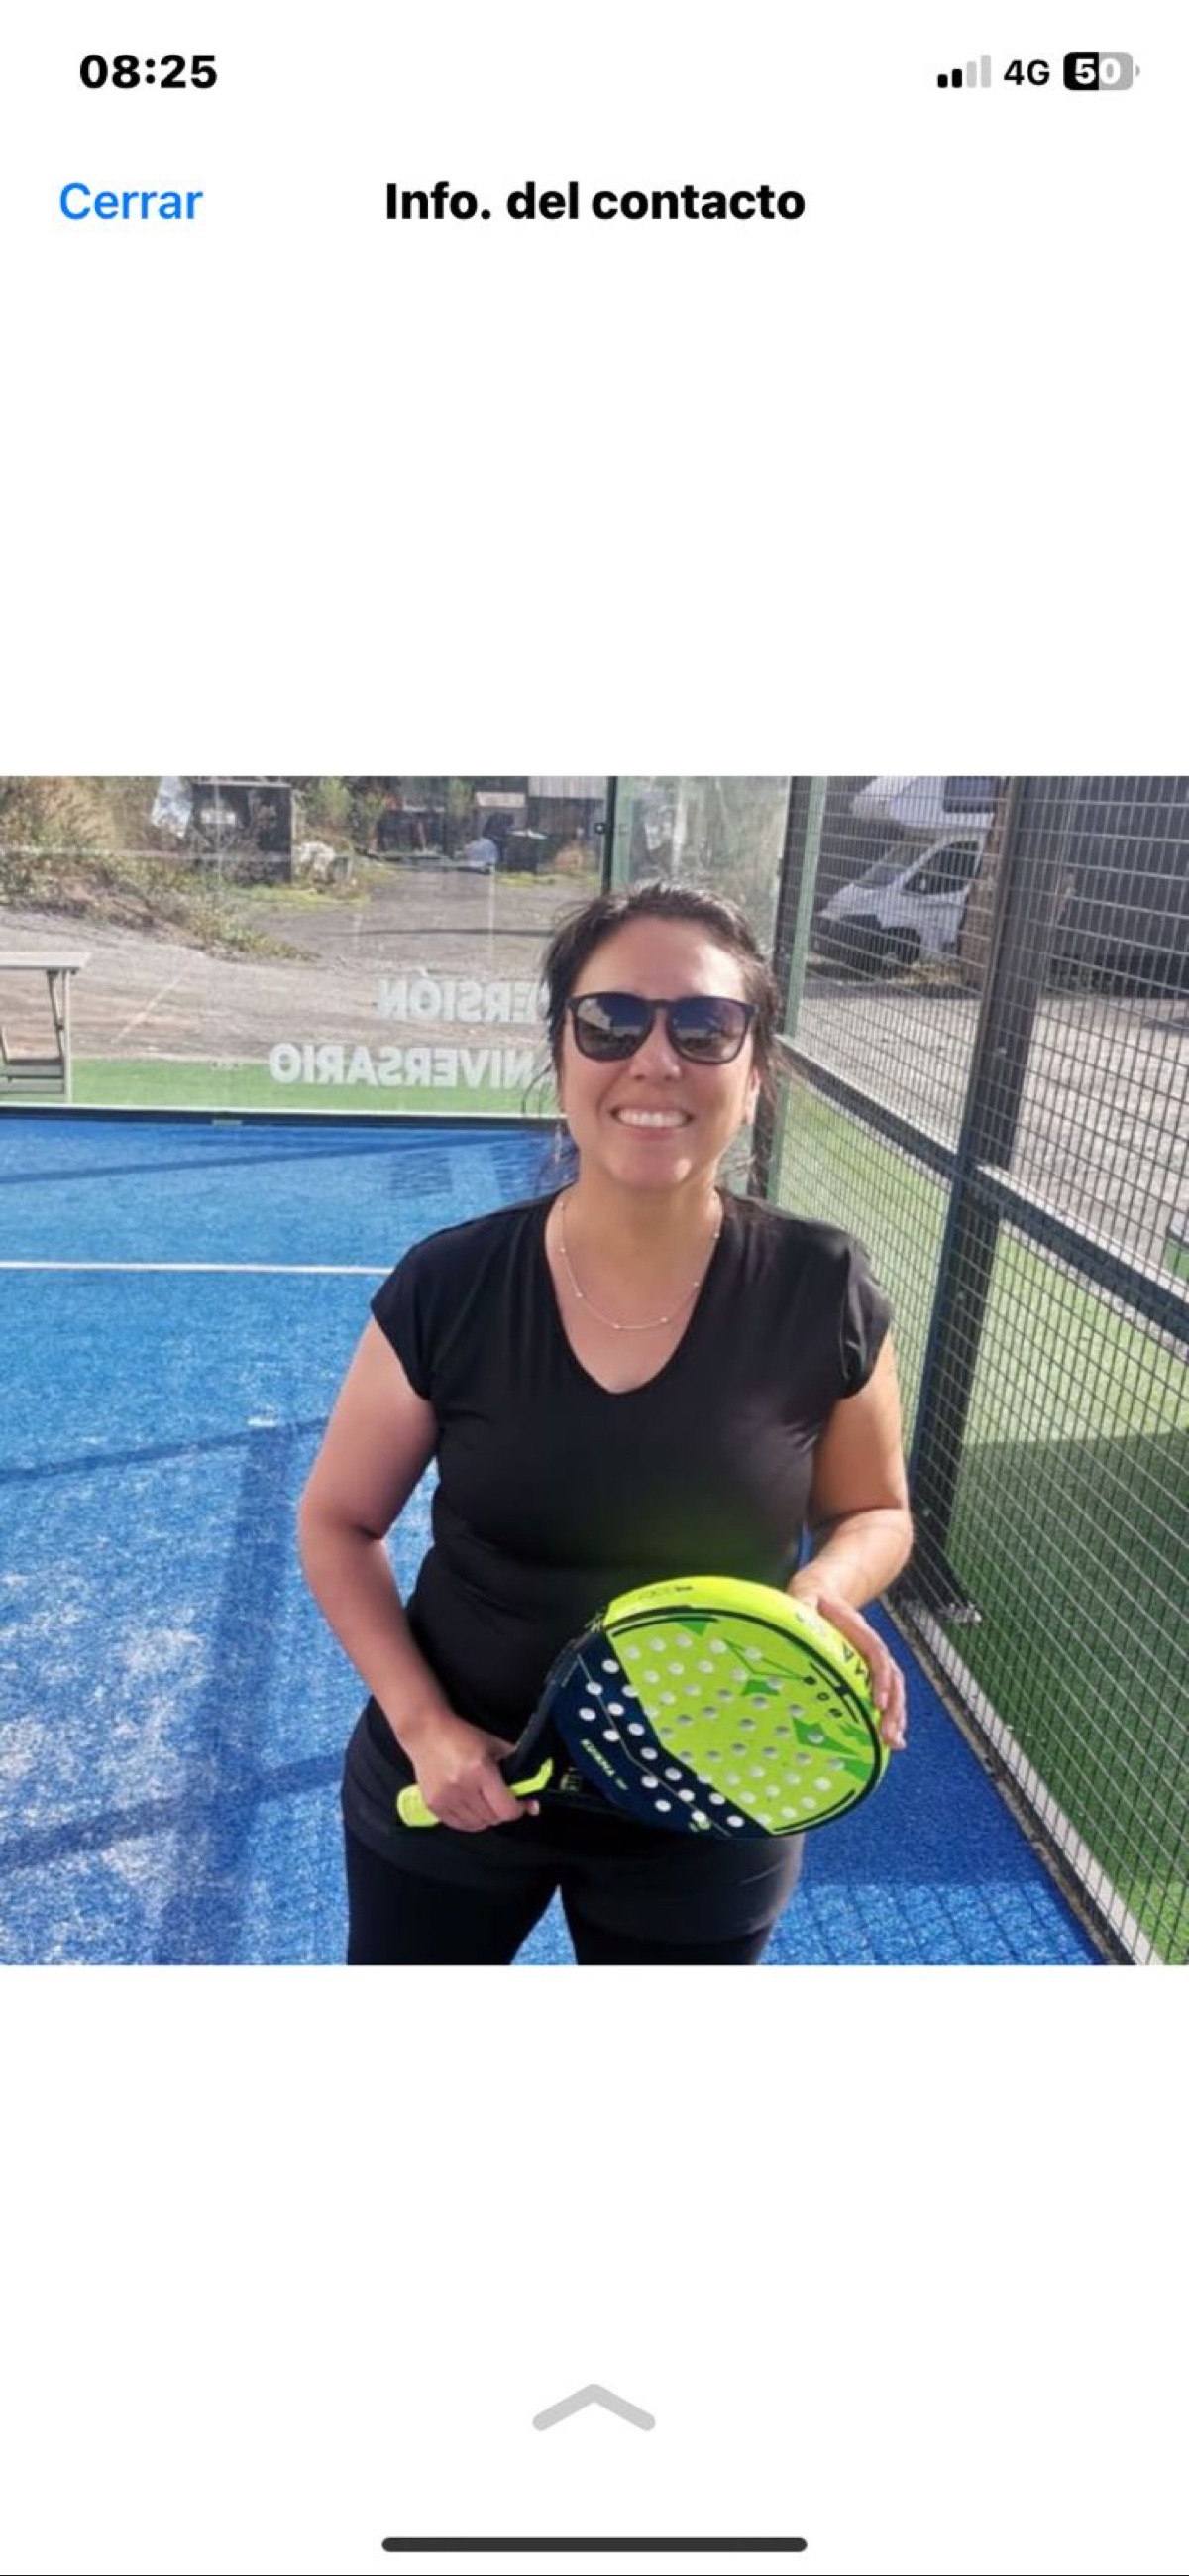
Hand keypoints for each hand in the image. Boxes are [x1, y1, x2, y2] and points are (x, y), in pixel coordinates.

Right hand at [408, 1711, 540, 1831]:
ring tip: (482, 1798)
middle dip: (501, 1810)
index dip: (518, 1808)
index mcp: (480, 1770)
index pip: (507, 1809)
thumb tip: (535, 1801)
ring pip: (478, 1825)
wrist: (426, 1732)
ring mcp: (446, 1798)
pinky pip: (459, 1825)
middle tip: (499, 1796)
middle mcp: (462, 1787)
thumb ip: (519, 1767)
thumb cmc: (463, 1736)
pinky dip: (469, 1820)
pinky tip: (469, 1804)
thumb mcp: (495, 1745)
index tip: (519, 1802)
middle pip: (493, 1818)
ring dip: (485, 1816)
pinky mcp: (433, 1805)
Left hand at [788, 1577, 907, 1751]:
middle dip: (894, 1708)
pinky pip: (886, 1693)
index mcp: (858, 1631)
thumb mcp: (804, 1597)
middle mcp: (870, 1647)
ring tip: (893, 1744)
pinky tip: (887, 1739)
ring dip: (896, 1716)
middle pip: (892, 1678)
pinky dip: (890, 1715)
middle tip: (888, 1736)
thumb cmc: (811, 1598)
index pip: (877, 1655)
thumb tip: (797, 1615)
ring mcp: (871, 1660)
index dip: (880, 1679)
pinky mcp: (867, 1671)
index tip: (879, 1703)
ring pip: (894, 1689)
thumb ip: (802, 1604)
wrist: (823, 1592)